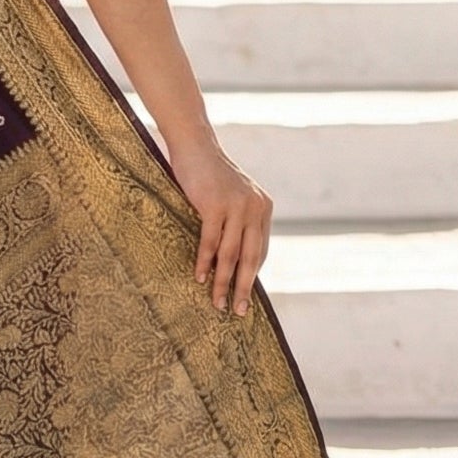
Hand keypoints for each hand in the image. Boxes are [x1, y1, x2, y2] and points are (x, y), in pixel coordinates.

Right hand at [166, 127, 272, 317]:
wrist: (195, 145)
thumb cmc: (208, 174)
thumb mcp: (231, 196)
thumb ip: (237, 220)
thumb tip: (231, 256)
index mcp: (263, 207)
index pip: (260, 250)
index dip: (252, 275)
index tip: (244, 296)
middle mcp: (255, 207)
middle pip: (250, 257)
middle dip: (243, 287)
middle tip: (238, 312)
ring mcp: (237, 206)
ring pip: (231, 254)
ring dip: (223, 281)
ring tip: (216, 303)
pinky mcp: (216, 205)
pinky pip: (211, 241)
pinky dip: (205, 262)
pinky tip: (200, 278)